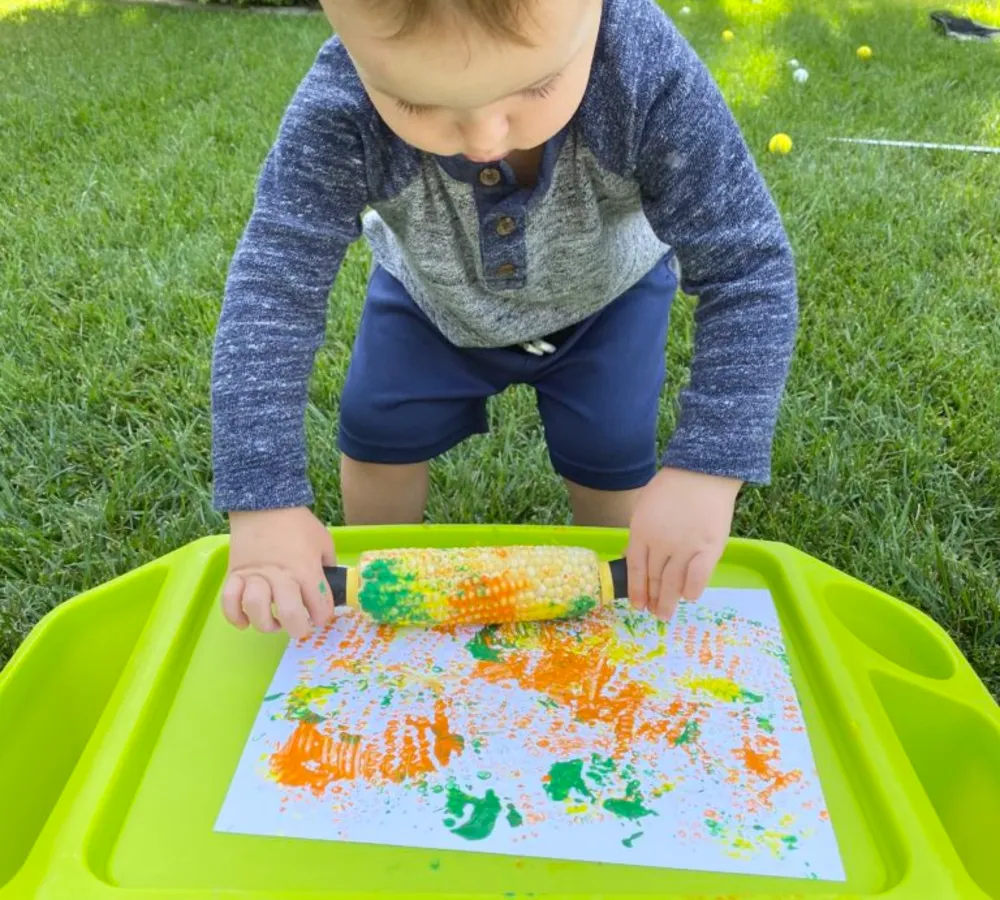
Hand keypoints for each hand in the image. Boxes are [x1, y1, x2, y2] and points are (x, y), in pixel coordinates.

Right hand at [221, 506, 335, 639]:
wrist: (264, 503)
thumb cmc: (298, 523)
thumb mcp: (324, 541)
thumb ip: (328, 565)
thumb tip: (329, 585)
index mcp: (306, 569)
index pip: (318, 606)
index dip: (323, 617)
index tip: (320, 616)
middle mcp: (280, 576)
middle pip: (289, 614)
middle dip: (298, 629)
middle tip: (299, 627)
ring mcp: (255, 575)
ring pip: (257, 611)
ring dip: (266, 624)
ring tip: (273, 622)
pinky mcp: (235, 573)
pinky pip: (229, 602)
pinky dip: (235, 617)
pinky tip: (245, 622)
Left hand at [626, 467, 741, 621]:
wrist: (703, 472)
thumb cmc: (671, 487)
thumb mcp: (644, 507)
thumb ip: (640, 533)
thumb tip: (632, 557)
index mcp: (641, 532)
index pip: (635, 568)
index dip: (636, 590)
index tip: (638, 605)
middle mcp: (660, 543)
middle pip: (654, 579)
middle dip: (653, 599)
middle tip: (654, 613)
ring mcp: (685, 547)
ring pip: (673, 583)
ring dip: (669, 601)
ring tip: (666, 614)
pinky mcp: (708, 549)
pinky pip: (698, 578)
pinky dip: (692, 590)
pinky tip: (689, 596)